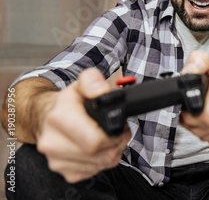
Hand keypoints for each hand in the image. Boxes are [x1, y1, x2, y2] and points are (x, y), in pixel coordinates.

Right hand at [36, 68, 130, 182]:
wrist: (44, 117)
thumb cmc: (67, 103)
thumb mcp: (80, 84)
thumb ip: (93, 81)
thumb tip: (102, 91)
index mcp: (58, 119)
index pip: (96, 140)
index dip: (115, 134)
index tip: (118, 125)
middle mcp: (53, 143)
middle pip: (102, 155)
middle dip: (117, 142)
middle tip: (117, 130)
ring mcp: (57, 161)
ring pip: (102, 165)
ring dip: (112, 151)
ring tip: (108, 136)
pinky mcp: (65, 173)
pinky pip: (95, 171)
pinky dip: (102, 161)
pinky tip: (99, 148)